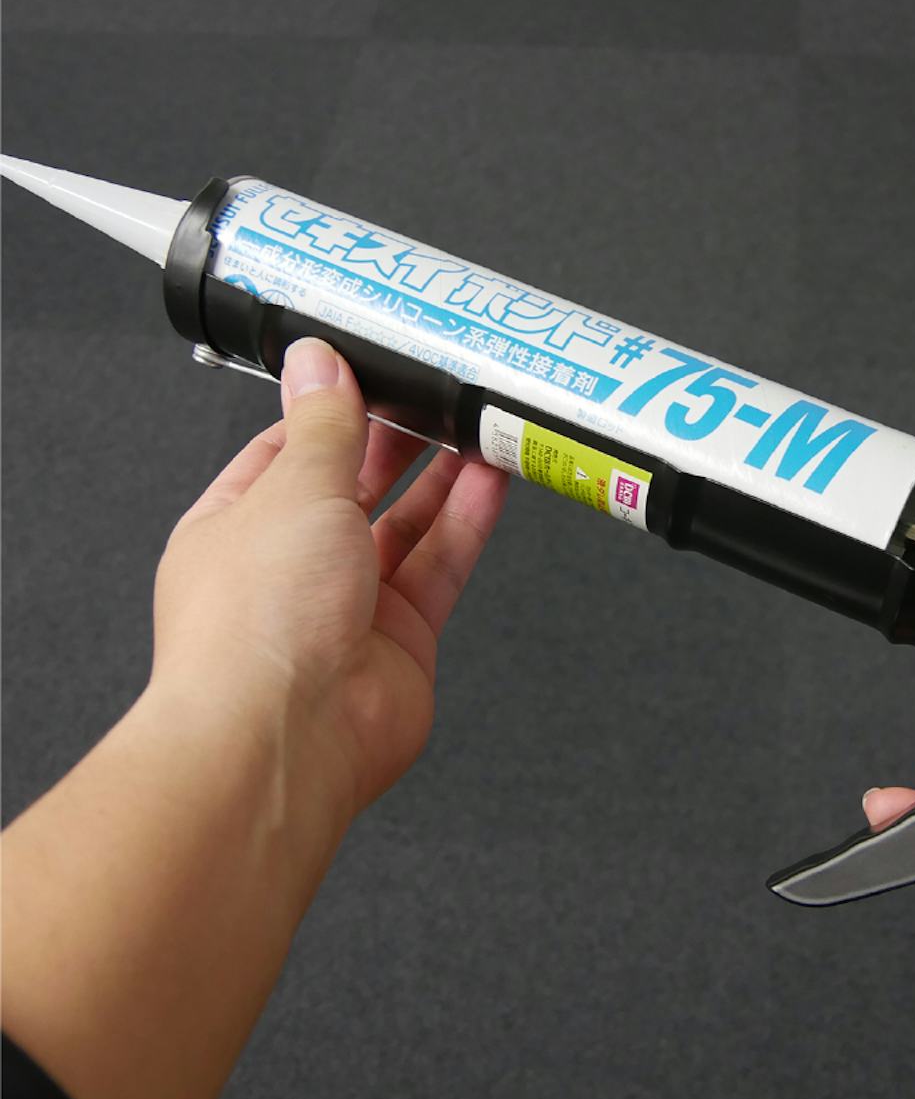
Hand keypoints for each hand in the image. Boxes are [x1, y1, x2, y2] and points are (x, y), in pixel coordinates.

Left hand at [152, 336, 508, 820]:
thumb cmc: (255, 626)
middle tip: (437, 393)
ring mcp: (349, 605)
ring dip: (442, 476)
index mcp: (237, 527)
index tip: (371, 373)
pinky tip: (492, 481)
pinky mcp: (403, 637)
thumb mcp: (293, 489)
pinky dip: (468, 521)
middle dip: (395, 440)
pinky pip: (441, 565)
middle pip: (353, 487)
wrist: (288, 736)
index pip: (287, 453)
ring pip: (406, 526)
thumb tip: (317, 363)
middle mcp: (292, 567)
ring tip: (478, 425)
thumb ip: (322, 425)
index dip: (331, 412)